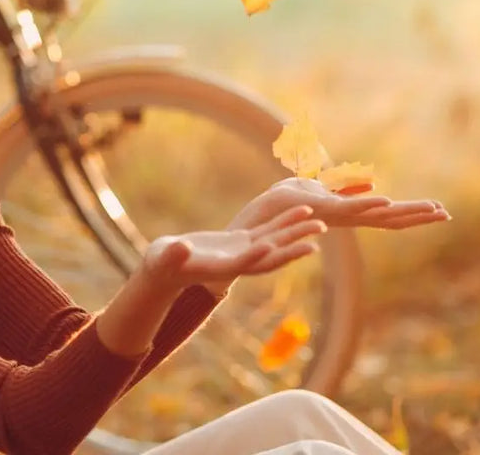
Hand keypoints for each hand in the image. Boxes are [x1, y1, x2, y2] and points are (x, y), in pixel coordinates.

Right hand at [138, 205, 326, 295]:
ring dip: (295, 230)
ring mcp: (241, 251)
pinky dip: (284, 222)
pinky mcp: (241, 241)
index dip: (257, 255)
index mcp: (220, 268)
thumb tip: (180, 248)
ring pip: (274, 240)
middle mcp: (237, 262)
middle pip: (270, 254)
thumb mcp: (163, 259)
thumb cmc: (161, 264)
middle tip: (317, 231)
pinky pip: (268, 230)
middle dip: (293, 244)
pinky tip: (300, 211)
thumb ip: (173, 254)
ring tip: (318, 219)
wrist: (166, 267)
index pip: (242, 263)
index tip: (272, 245)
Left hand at [225, 177, 450, 232]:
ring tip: (429, 208)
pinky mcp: (318, 211)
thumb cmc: (280, 207)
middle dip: (416, 215)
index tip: (439, 209)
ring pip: (373, 216)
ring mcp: (333, 217)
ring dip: (401, 212)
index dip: (412, 211)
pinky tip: (386, 201)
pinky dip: (367, 205)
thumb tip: (372, 184)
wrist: (251, 222)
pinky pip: (346, 208)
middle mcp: (343, 218)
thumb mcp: (318, 189)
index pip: (386, 213)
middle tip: (446, 214)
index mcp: (346, 212)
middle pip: (388, 217)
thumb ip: (344, 188)